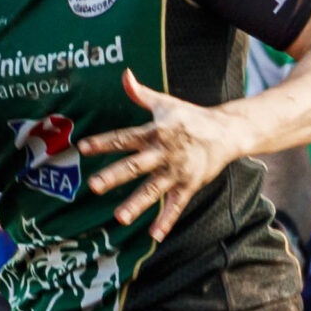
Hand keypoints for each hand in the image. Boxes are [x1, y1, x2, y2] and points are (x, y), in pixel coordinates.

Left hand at [78, 71, 249, 240]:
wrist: (227, 131)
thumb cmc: (191, 117)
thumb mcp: (166, 103)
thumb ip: (141, 94)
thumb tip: (125, 74)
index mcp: (155, 132)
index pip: (124, 137)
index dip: (104, 142)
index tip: (83, 147)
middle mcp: (163, 153)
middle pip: (135, 165)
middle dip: (114, 176)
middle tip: (93, 186)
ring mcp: (176, 171)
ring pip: (153, 190)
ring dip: (137, 204)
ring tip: (119, 218)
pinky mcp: (189, 185)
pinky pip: (177, 206)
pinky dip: (167, 221)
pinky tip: (154, 236)